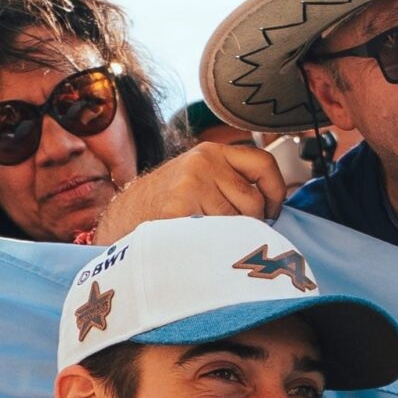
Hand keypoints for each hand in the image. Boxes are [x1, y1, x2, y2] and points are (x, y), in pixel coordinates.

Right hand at [93, 142, 286, 240]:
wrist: (122, 218)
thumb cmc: (164, 204)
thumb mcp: (196, 178)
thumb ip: (228, 180)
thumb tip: (272, 201)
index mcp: (210, 152)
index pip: (263, 164)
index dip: (275, 191)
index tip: (272, 210)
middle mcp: (203, 162)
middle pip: (253, 202)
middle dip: (250, 224)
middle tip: (230, 232)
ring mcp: (191, 184)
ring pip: (238, 222)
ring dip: (228, 236)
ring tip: (206, 236)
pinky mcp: (180, 208)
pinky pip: (217, 235)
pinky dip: (212, 246)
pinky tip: (196, 243)